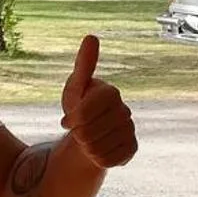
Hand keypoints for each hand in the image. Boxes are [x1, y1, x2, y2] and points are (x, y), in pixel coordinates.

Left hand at [59, 35, 137, 168]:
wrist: (89, 134)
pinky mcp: (132, 148)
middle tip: (76, 132)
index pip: (85, 111)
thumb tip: (92, 36)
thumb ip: (83, 65)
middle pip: (89, 131)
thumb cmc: (79, 107)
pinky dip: (97, 158)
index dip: (72, 118)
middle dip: (77, 134)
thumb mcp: (75, 88)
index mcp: (111, 92)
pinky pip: (109, 160)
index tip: (65, 121)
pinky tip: (97, 151)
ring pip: (98, 147)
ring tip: (86, 141)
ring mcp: (130, 130)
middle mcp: (124, 110)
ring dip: (86, 147)